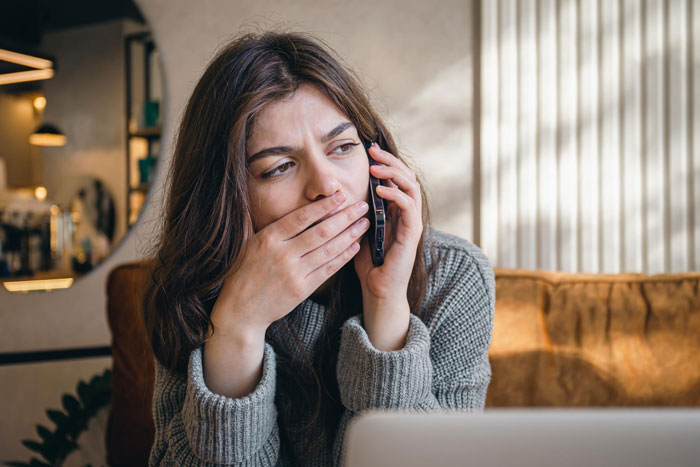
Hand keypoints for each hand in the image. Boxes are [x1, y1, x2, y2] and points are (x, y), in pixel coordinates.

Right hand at [211, 190, 369, 332]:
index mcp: (268, 239)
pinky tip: (354, 246)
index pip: (302, 217)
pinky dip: (343, 257)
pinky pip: (328, 269)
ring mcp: (294, 273)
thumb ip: (262, 225)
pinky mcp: (302, 289)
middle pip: (321, 231)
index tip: (341, 195)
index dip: (324, 205)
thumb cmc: (243, 273)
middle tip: (362, 206)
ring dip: (349, 235)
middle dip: (345, 217)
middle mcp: (283, 254)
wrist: (240, 310)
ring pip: (328, 250)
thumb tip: (264, 200)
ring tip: (363, 224)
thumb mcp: (247, 244)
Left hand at [353, 143, 422, 306]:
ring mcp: (412, 223)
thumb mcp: (359, 230)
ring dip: (394, 173)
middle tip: (374, 150)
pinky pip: (409, 206)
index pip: (396, 178)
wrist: (378, 290)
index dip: (385, 162)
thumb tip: (341, 191)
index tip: (369, 150)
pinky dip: (395, 194)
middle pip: (407, 176)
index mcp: (396, 211)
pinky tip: (380, 189)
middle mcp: (408, 214)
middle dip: (390, 161)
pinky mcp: (412, 234)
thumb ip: (357, 211)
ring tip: (375, 167)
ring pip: (411, 186)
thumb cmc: (368, 263)